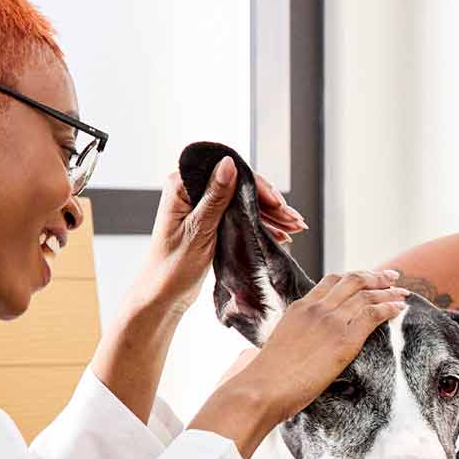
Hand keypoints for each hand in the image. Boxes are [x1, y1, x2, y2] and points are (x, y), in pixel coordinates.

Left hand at [132, 159, 308, 313]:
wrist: (162, 295)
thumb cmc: (172, 266)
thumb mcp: (198, 230)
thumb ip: (215, 196)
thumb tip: (229, 163)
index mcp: (182, 186)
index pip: (227, 172)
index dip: (257, 186)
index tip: (277, 203)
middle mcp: (191, 191)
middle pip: (239, 187)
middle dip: (269, 204)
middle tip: (294, 220)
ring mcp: (201, 207)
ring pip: (243, 203)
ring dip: (270, 215)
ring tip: (295, 228)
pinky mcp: (209, 222)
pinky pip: (239, 216)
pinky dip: (259, 225)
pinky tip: (280, 234)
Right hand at [191, 271, 407, 457]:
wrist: (263, 387)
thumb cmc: (267, 378)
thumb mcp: (281, 346)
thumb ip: (296, 339)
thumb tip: (301, 350)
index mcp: (299, 307)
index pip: (331, 282)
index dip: (352, 278)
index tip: (366, 278)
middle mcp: (316, 308)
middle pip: (352, 281)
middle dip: (375, 276)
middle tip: (391, 276)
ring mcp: (330, 321)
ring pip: (366, 295)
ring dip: (388, 291)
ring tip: (403, 292)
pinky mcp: (344, 339)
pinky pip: (373, 314)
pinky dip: (390, 308)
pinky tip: (400, 308)